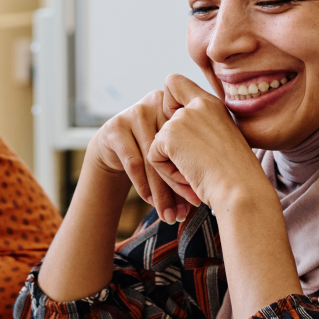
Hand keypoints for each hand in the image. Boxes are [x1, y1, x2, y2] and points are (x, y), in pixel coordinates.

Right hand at [85, 89, 198, 223]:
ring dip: (161, 192)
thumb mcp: (172, 151)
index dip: (195, 170)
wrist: (115, 146)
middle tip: (185, 214)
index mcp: (178, 105)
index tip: (200, 199)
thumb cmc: (153, 151)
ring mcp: (134, 112)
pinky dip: (143, 185)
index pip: (189, 140)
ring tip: (169, 215)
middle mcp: (156, 103)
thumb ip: (188, 165)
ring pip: (152, 159)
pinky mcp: (115, 127)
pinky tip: (150, 201)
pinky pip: (133, 161)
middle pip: (171, 150)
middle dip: (178, 186)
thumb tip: (204, 199)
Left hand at [147, 75, 268, 210]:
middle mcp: (198, 103)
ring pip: (158, 143)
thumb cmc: (236, 176)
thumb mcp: (221, 142)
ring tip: (198, 175)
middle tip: (196, 166)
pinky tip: (190, 178)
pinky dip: (167, 174)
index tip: (183, 131)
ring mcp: (183, 117)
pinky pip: (154, 157)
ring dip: (172, 165)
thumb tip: (171, 137)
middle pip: (161, 118)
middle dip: (171, 148)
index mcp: (212, 104)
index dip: (168, 104)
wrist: (242, 190)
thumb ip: (199, 129)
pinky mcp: (169, 134)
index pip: (174, 83)